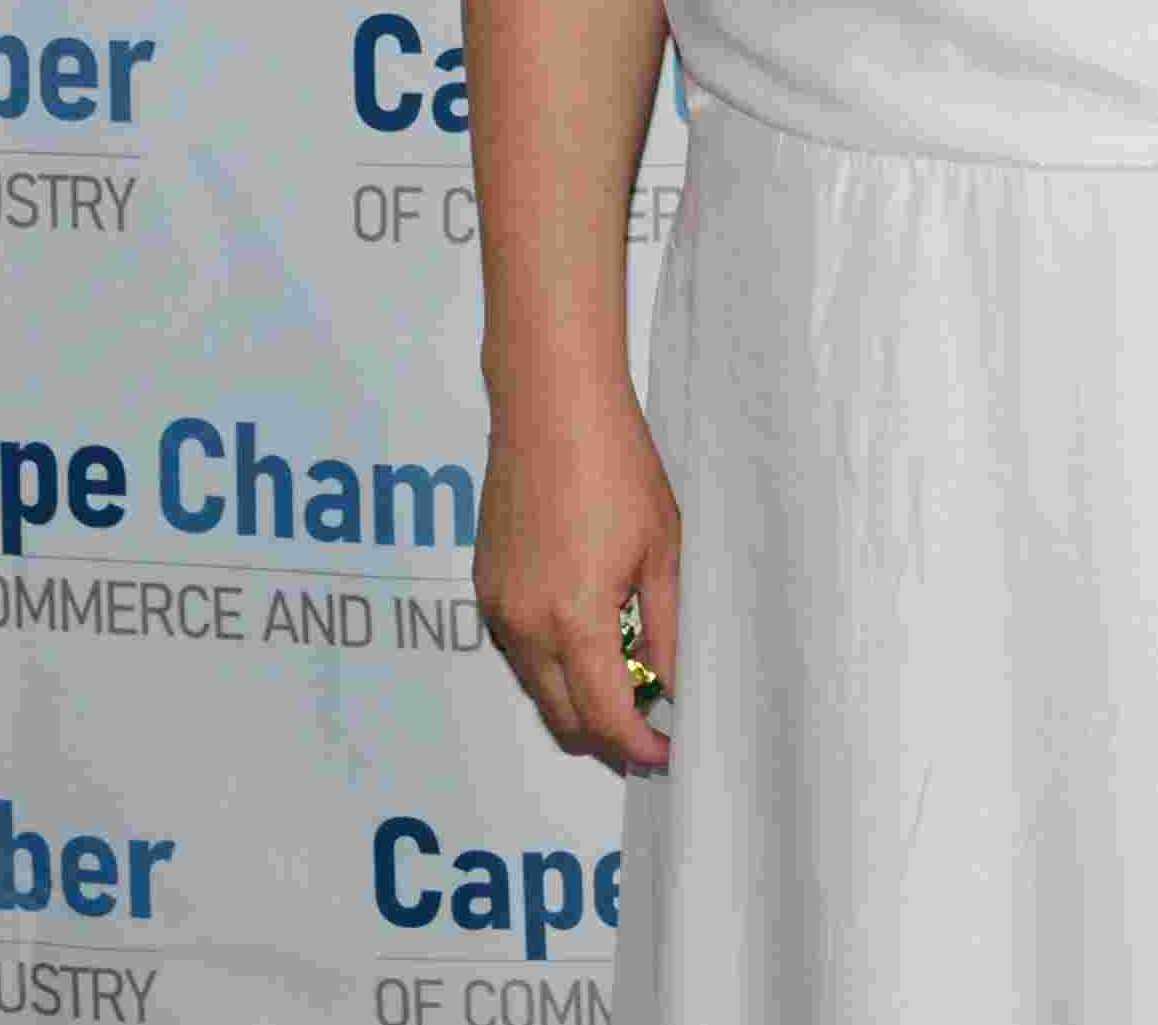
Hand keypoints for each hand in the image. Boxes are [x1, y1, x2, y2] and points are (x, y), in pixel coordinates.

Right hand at [474, 377, 680, 774]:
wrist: (551, 405)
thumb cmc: (617, 467)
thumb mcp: (661, 552)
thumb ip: (666, 630)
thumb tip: (673, 686)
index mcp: (574, 620)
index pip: (604, 717)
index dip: (639, 746)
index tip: (668, 751)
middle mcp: (523, 625)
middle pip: (562, 717)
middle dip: (606, 732)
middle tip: (650, 721)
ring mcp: (496, 605)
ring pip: (536, 685)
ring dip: (577, 695)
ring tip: (628, 667)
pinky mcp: (484, 583)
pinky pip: (518, 646)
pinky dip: (552, 658)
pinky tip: (589, 626)